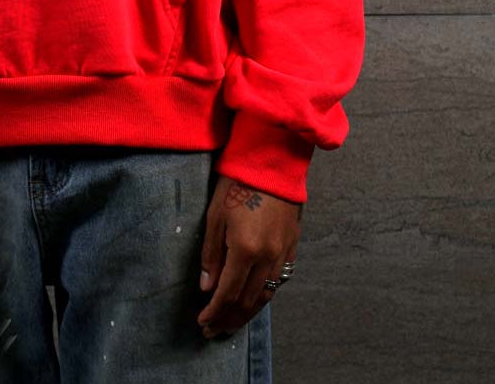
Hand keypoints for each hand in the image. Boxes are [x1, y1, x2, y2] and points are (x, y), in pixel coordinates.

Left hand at [196, 175, 300, 338]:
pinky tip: (254, 301)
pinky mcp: (292, 247)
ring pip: (266, 296)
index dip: (214, 312)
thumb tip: (207, 287)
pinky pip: (278, 281)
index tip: (202, 322)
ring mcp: (283, 254)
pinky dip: (264, 297)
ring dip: (247, 313)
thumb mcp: (215, 215)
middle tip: (213, 331)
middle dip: (229, 319)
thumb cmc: (237, 183)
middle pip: (248, 301)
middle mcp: (267, 258)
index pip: (228, 293)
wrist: (272, 163)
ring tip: (231, 324)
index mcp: (246, 250)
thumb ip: (211, 254)